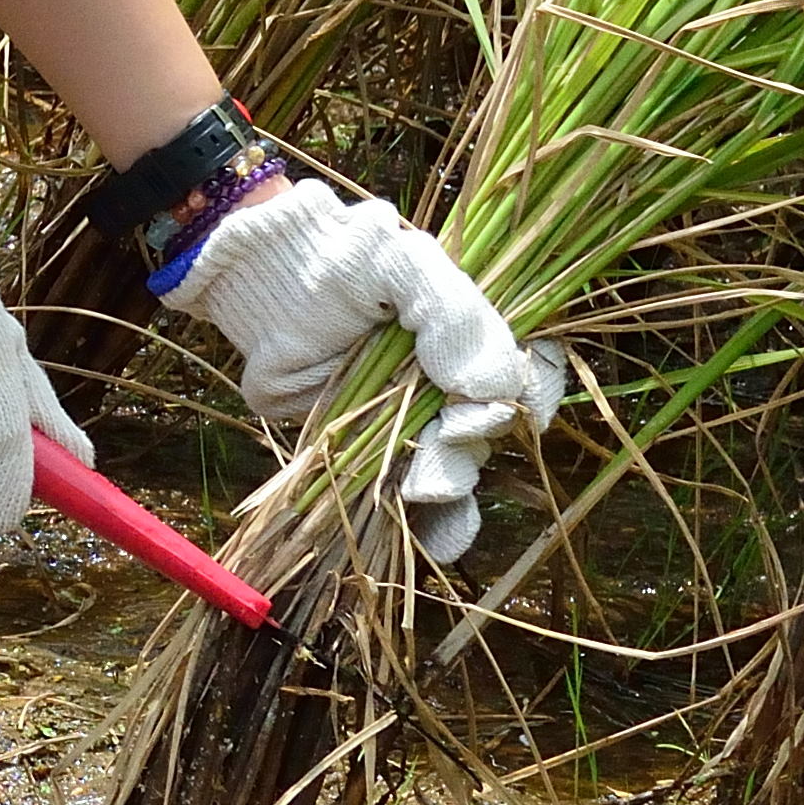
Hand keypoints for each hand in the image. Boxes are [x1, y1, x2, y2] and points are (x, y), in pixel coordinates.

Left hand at [163, 182, 562, 565]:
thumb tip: (494, 387)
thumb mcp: (399, 262)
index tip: (504, 409)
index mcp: (479, 330)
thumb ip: (451, 313)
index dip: (535, 394)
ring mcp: (422, 417)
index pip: (536, 368)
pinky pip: (422, 496)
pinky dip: (440, 524)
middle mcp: (459, 378)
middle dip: (469, 447)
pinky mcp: (381, 449)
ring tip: (420, 489)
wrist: (267, 290)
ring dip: (451, 484)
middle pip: (494, 426)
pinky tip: (440, 543)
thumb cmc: (338, 261)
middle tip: (440, 447)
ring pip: (460, 464)